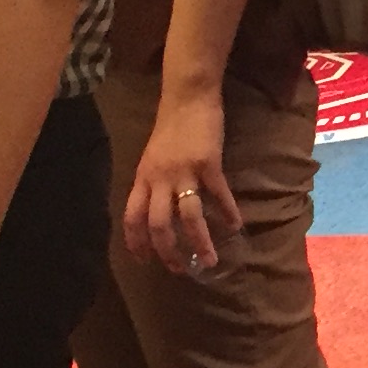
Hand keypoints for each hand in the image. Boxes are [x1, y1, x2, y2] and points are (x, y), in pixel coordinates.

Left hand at [126, 90, 243, 276]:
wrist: (188, 98)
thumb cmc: (171, 126)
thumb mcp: (153, 157)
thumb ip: (153, 181)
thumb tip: (158, 207)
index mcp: (143, 178)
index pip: (132, 218)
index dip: (136, 242)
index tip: (144, 261)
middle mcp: (159, 179)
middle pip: (158, 224)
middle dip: (168, 251)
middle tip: (179, 269)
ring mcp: (183, 172)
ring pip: (187, 216)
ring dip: (199, 242)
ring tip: (210, 260)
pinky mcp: (208, 163)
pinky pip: (218, 194)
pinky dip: (227, 212)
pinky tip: (236, 224)